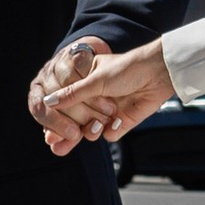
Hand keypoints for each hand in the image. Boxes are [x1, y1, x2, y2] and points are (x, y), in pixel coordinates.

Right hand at [30, 37, 172, 155]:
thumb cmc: (126, 69)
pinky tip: (117, 120)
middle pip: (73, 123)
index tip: (49, 135)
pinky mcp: (120, 123)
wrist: (157, 74)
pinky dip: (111, 130)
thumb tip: (47, 102)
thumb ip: (71, 94)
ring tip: (99, 123)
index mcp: (82, 85)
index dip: (56, 120)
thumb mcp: (95, 79)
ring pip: (89, 132)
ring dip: (92, 130)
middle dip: (73, 128)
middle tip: (73, 132)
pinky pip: (109, 136)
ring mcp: (105, 113)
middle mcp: (92, 100)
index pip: (62, 107)